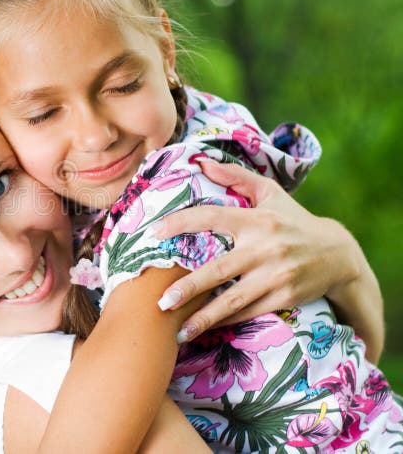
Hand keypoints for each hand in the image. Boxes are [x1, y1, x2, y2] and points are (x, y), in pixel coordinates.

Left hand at [153, 161, 382, 358]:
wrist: (340, 255)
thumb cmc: (294, 220)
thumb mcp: (270, 193)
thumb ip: (236, 176)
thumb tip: (201, 162)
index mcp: (256, 219)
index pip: (211, 217)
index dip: (180, 223)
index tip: (154, 233)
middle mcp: (264, 248)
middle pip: (218, 270)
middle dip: (188, 288)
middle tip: (160, 302)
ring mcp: (275, 275)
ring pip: (233, 300)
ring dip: (204, 318)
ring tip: (178, 332)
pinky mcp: (284, 297)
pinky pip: (248, 312)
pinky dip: (225, 322)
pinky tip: (204, 331)